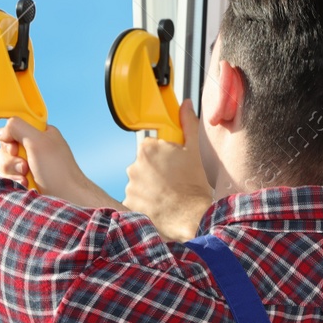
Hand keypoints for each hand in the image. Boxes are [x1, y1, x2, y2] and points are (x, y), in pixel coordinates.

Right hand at [0, 118, 123, 210]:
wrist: (67, 199)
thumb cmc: (57, 171)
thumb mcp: (38, 141)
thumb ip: (17, 127)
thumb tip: (1, 132)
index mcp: (40, 134)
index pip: (13, 128)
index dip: (9, 138)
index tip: (15, 149)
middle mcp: (33, 148)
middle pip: (5, 147)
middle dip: (11, 159)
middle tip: (25, 167)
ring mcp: (28, 165)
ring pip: (3, 163)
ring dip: (11, 172)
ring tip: (26, 179)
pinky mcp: (24, 180)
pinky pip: (6, 177)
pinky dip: (13, 181)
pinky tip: (24, 186)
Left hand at [124, 100, 213, 241]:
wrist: (190, 217)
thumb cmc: (194, 185)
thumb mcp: (194, 150)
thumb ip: (187, 123)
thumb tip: (185, 104)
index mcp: (148, 149)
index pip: (151, 146)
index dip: (164, 154)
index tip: (173, 163)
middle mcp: (134, 165)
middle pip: (144, 164)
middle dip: (156, 170)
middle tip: (174, 180)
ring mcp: (130, 185)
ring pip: (139, 182)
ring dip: (150, 186)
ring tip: (168, 194)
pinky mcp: (128, 203)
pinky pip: (135, 199)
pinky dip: (145, 201)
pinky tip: (160, 204)